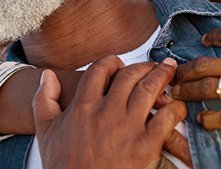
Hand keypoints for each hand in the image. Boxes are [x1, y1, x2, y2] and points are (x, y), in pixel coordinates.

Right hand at [32, 56, 190, 168]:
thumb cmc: (64, 168)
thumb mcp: (45, 133)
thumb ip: (44, 101)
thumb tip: (47, 76)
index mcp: (83, 106)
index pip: (101, 69)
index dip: (112, 62)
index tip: (119, 64)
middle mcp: (107, 111)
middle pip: (130, 75)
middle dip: (144, 66)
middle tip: (154, 65)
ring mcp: (128, 127)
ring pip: (150, 89)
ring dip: (162, 75)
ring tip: (170, 70)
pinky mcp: (146, 145)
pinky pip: (166, 117)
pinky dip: (175, 108)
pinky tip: (177, 106)